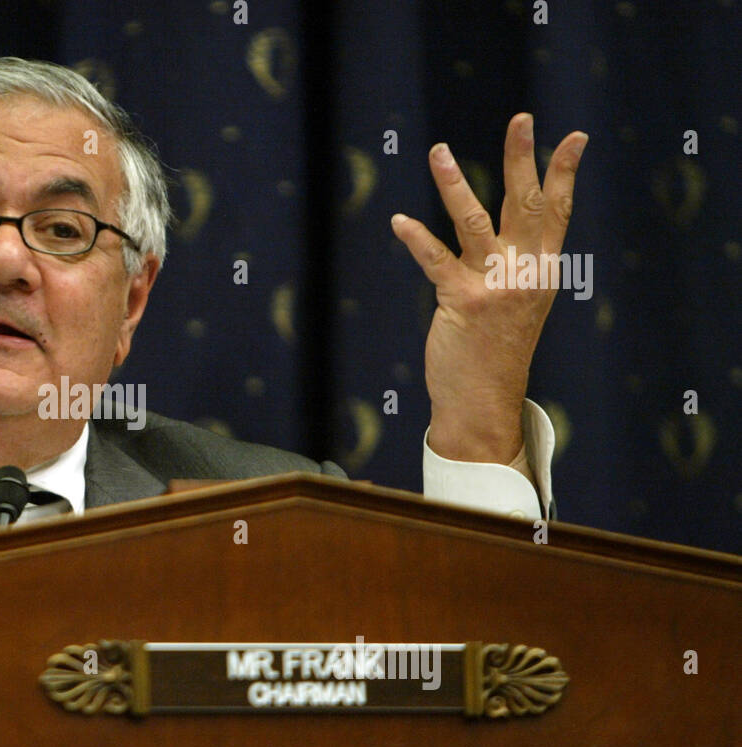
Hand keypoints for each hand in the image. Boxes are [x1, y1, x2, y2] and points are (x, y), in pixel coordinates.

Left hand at [391, 113, 587, 462]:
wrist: (483, 399)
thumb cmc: (495, 350)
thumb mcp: (519, 304)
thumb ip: (515, 267)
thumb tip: (505, 234)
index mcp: (542, 270)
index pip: (557, 212)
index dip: (564, 173)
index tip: (575, 136)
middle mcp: (523, 273)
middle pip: (524, 204)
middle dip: (522, 159)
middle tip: (521, 118)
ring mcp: (493, 286)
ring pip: (474, 221)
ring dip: (453, 184)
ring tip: (438, 151)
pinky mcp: (462, 301)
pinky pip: (435, 260)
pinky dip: (416, 238)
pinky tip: (399, 221)